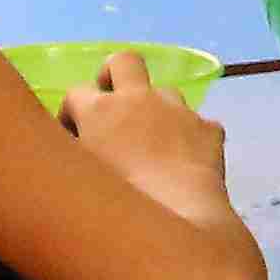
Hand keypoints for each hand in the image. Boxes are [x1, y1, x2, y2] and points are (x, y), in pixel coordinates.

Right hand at [62, 62, 232, 214]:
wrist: (176, 218)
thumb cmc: (116, 205)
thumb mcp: (78, 179)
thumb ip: (72, 155)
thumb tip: (73, 149)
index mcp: (100, 110)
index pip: (75, 93)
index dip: (71, 112)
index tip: (73, 136)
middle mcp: (139, 99)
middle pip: (124, 61)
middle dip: (114, 75)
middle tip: (112, 104)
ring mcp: (178, 110)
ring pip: (165, 92)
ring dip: (156, 110)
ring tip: (154, 143)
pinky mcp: (208, 129)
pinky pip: (197, 125)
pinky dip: (190, 137)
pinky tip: (187, 162)